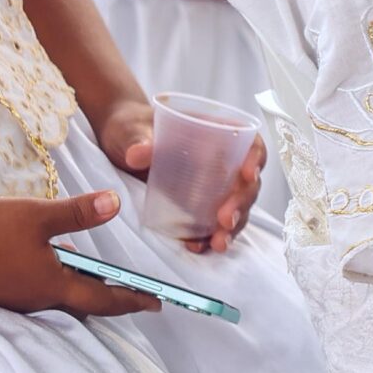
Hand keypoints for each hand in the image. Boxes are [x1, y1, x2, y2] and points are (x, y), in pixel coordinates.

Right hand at [0, 190, 160, 315]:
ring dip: (86, 286)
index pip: (105, 299)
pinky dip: (60, 278)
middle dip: (114, 296)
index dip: (133, 300)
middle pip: (86, 302)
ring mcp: (18, 298)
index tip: (158, 303)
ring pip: (63, 294)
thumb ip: (77, 213)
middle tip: (139, 292)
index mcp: (54, 287)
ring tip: (105, 275)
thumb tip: (115, 203)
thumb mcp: (36, 216)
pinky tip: (59, 256)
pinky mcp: (1, 290)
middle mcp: (39, 300)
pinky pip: (42, 288)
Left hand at [92, 99, 262, 252]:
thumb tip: (138, 153)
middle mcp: (219, 161)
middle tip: (226, 219)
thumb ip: (139, 140)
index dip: (256, 159)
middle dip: (241, 203)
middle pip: (245, 183)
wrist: (117, 144)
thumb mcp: (132, 129)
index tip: (248, 174)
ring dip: (231, 227)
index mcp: (214, 133)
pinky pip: (211, 224)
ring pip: (234, 207)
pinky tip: (197, 246)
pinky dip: (209, 237)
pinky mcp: (194, 207)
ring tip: (218, 242)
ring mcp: (209, 186)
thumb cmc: (132, 126)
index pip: (249, 144)